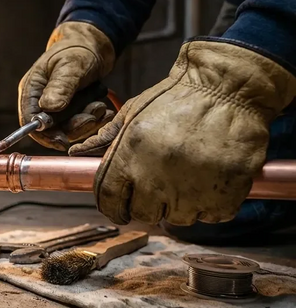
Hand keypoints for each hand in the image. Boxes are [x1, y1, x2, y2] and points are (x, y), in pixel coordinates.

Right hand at [18, 21, 115, 150]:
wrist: (94, 44)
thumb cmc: (78, 49)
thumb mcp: (70, 65)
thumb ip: (60, 86)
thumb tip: (49, 107)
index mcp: (32, 89)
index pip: (30, 120)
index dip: (44, 135)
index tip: (63, 141)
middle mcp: (42, 100)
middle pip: (51, 128)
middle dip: (73, 127)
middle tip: (92, 117)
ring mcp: (57, 106)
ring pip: (68, 128)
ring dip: (86, 122)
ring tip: (100, 107)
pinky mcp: (71, 109)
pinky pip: (80, 124)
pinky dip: (93, 120)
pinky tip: (104, 111)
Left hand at [70, 40, 295, 225]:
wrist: (229, 88)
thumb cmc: (179, 98)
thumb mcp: (134, 112)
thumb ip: (106, 138)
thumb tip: (77, 151)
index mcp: (130, 156)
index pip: (109, 200)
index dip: (112, 208)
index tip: (119, 209)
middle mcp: (157, 178)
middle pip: (143, 214)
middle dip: (147, 205)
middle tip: (159, 188)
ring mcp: (192, 190)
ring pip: (177, 219)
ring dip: (179, 205)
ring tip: (188, 178)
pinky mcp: (225, 196)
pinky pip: (211, 215)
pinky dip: (210, 204)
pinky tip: (211, 180)